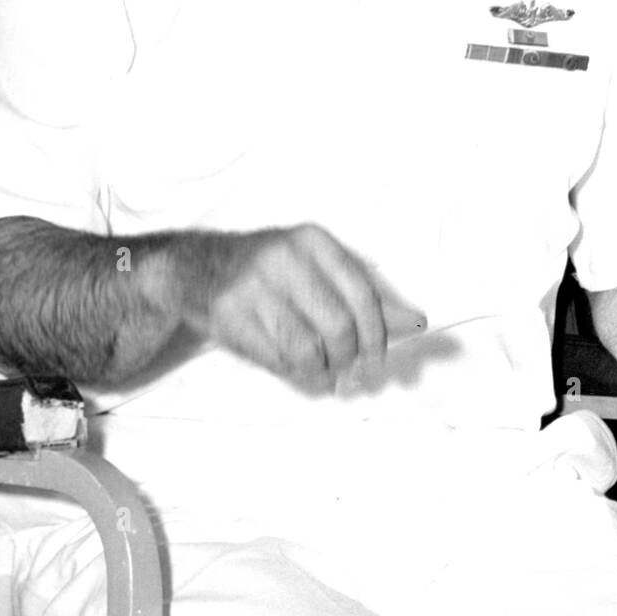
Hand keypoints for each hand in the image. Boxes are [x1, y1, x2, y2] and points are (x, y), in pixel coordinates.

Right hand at [180, 223, 426, 391]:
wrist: (198, 267)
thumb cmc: (272, 272)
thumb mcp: (319, 268)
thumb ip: (366, 296)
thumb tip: (417, 323)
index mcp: (314, 241)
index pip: (362, 294)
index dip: (377, 335)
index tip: (379, 360)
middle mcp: (284, 258)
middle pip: (338, 325)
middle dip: (350, 357)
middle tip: (351, 371)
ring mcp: (254, 287)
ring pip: (307, 348)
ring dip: (323, 372)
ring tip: (324, 374)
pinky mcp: (230, 316)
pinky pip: (277, 358)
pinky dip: (296, 373)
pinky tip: (299, 370)